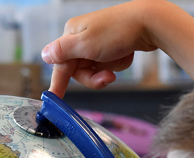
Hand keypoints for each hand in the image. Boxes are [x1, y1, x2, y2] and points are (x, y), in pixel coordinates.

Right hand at [42, 0, 156, 96]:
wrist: (149, 23)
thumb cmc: (117, 31)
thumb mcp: (85, 44)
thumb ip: (63, 52)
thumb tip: (44, 55)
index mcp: (71, 34)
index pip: (60, 64)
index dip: (58, 83)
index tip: (53, 98)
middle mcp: (82, 37)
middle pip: (78, 70)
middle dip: (92, 78)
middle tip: (107, 77)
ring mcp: (97, 42)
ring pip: (93, 70)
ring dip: (105, 73)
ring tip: (116, 67)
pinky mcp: (111, 47)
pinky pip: (108, 65)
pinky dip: (116, 65)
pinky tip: (125, 55)